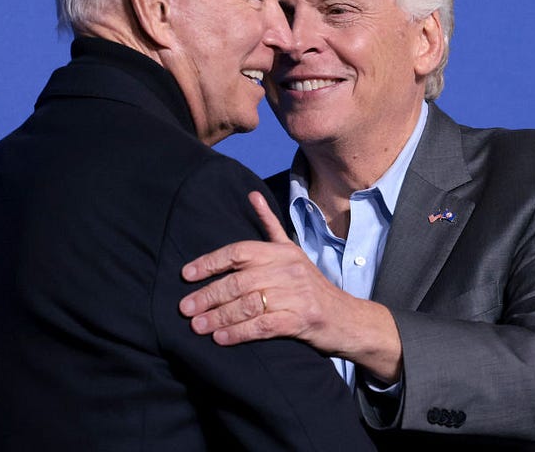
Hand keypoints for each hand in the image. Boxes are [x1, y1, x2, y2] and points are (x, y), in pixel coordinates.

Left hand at [180, 191, 402, 380]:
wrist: (349, 318)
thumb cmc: (312, 287)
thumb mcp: (292, 253)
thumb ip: (270, 226)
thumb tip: (251, 195)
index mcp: (281, 251)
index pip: (239, 251)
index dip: (210, 262)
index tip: (186, 274)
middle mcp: (288, 269)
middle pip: (239, 281)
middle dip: (208, 295)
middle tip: (185, 308)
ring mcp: (296, 294)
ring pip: (248, 304)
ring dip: (218, 317)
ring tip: (196, 326)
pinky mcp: (301, 319)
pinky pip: (263, 325)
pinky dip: (239, 333)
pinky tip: (221, 338)